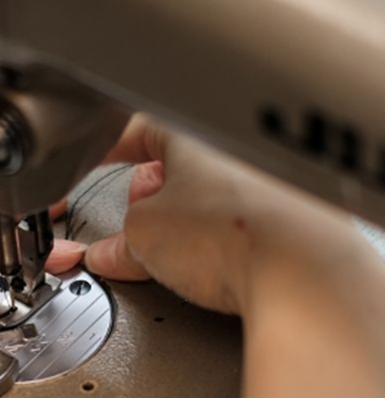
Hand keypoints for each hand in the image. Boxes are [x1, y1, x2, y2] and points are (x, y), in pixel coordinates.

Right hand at [83, 115, 373, 316]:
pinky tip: (219, 260)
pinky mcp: (297, 207)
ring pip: (211, 189)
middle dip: (149, 196)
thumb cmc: (233, 234)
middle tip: (137, 230)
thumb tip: (112, 251)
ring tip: (180, 254)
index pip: (137, 130)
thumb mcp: (144, 237)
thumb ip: (118, 241)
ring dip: (188, 217)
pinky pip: (243, 212)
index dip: (110, 149)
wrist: (300, 270)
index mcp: (194, 127)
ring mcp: (272, 171)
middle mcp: (236, 139)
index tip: (97, 159)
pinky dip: (224, 232)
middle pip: (176, 163)